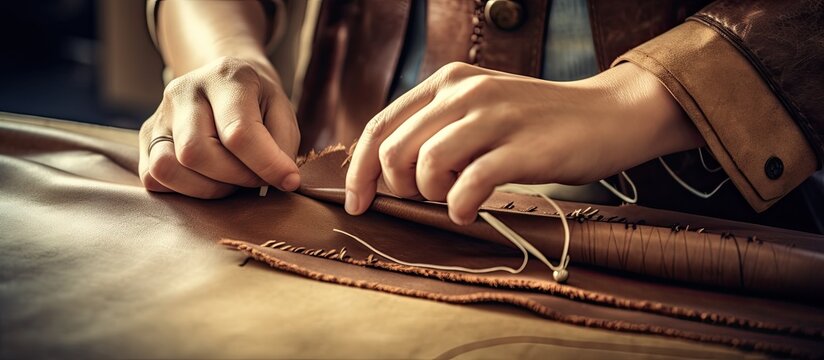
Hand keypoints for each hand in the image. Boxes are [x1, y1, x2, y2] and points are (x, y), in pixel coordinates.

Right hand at [138, 56, 300, 197]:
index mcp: (226, 77)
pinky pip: (153, 177)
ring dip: (207, 188)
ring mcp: (160, 113)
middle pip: (197, 152)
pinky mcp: (147, 138)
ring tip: (232, 181)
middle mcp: (184, 90)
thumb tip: (282, 180)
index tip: (288, 181)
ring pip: (168, 167)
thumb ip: (284, 144)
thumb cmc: (258, 104)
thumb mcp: (282, 112)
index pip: (239, 131)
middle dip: (235, 177)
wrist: (225, 84)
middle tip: (255, 177)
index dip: (267, 164)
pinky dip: (184, 189)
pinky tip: (208, 180)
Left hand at [345, 62, 702, 223]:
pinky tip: (470, 211)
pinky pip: (468, 185)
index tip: (359, 202)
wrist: (607, 115)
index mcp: (447, 80)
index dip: (360, 170)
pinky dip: (460, 207)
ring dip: (430, 195)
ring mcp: (494, 116)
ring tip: (454, 197)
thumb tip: (387, 169)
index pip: (380, 127)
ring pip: (425, 165)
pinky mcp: (522, 147)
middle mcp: (464, 91)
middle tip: (425, 198)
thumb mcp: (479, 108)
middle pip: (394, 150)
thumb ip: (436, 126)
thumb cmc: (537, 122)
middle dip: (397, 188)